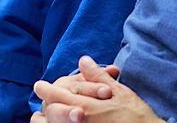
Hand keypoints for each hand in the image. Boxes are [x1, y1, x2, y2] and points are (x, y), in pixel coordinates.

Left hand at [31, 56, 160, 122]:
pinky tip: (59, 121)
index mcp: (88, 108)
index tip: (39, 85)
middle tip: (40, 95)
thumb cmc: (137, 115)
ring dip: (50, 118)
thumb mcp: (120, 93)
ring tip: (44, 113)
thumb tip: (84, 60)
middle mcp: (82, 121)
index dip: (47, 90)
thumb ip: (98, 77)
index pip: (60, 96)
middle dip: (46, 102)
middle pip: (54, 112)